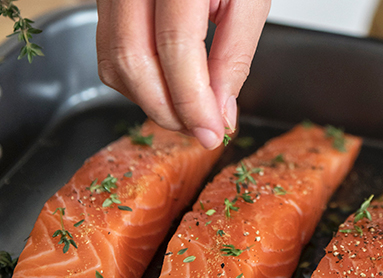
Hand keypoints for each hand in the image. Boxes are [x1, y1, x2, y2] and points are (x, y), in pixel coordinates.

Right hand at [96, 0, 270, 148]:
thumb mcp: (248, 1)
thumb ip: (234, 57)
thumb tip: (219, 112)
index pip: (174, 47)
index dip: (193, 101)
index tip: (212, 133)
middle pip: (133, 62)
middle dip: (169, 111)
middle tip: (202, 130)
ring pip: (114, 63)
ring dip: (152, 103)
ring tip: (190, 113)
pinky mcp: (106, 0)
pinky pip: (109, 53)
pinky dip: (138, 84)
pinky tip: (170, 89)